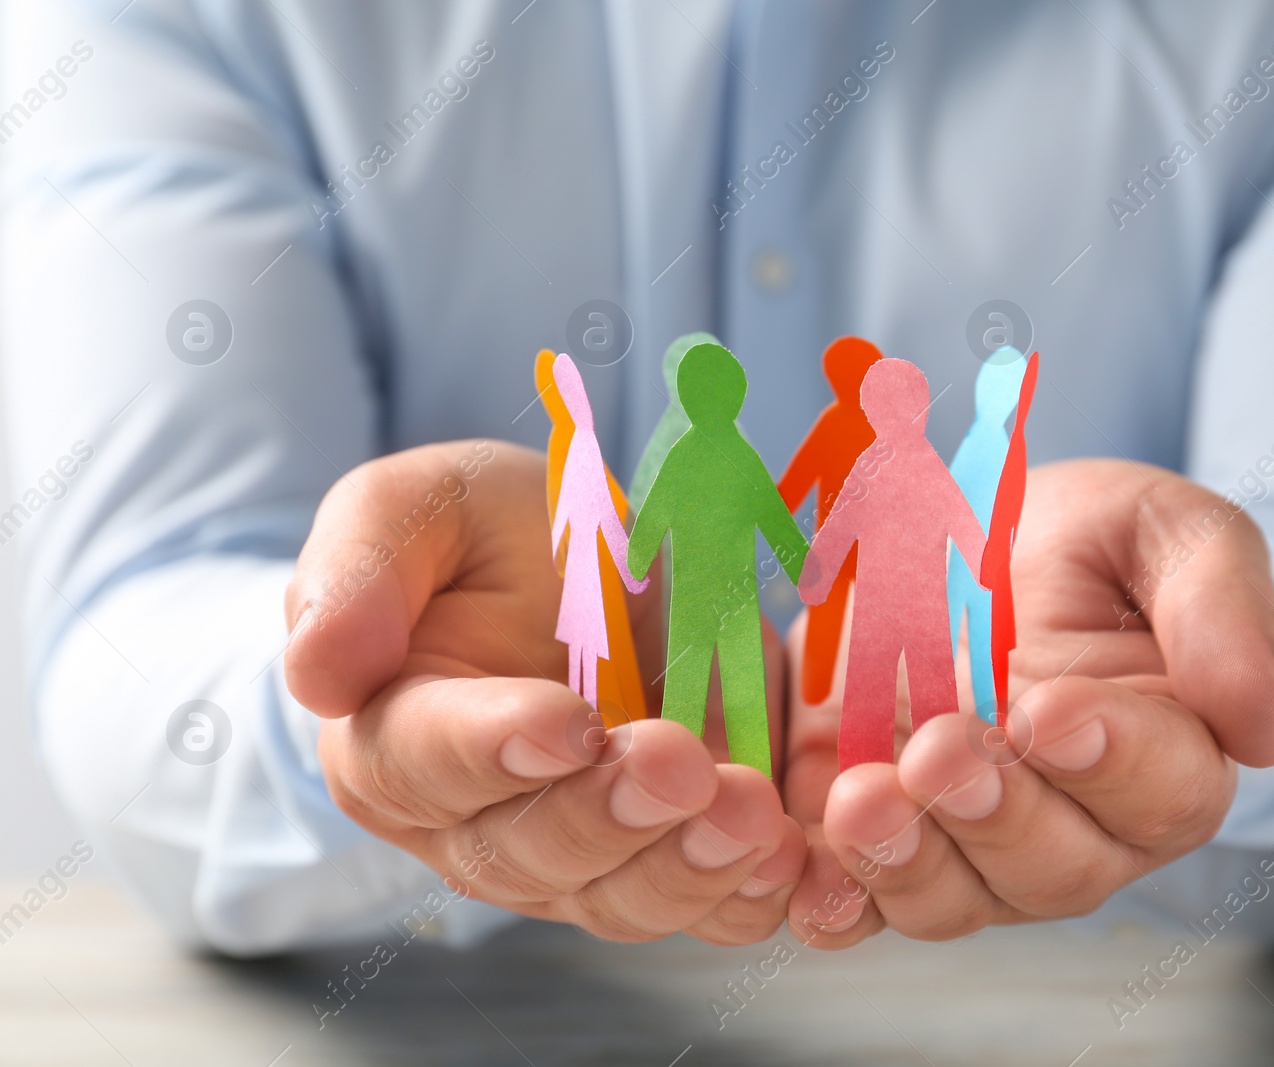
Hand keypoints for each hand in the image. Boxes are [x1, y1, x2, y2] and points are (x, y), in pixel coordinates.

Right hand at [284, 440, 804, 944]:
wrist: (583, 572)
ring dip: (685, 866)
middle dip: (607, 814)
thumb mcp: (421, 506)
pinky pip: (697, 906)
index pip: (425, 761)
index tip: (564, 721)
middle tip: (678, 762)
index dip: (493, 749)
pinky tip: (789, 858)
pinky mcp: (659, 860)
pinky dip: (744, 895)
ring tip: (751, 815)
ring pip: (615, 898)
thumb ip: (361, 567)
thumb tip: (317, 670)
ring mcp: (571, 856)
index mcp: (395, 732)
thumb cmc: (491, 538)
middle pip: (527, 850)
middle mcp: (473, 821)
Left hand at [780, 459, 1273, 945]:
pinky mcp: (882, 835)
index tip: (1052, 711)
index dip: (1109, 758)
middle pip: (1053, 864)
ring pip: (954, 898)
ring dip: (907, 861)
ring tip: (864, 803)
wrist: (970, 543)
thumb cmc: (1089, 548)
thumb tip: (1267, 728)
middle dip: (994, 813)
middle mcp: (1074, 825)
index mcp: (1165, 756)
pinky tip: (804, 874)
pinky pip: (859, 900)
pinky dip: (831, 899)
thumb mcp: (1168, 532)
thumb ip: (1222, 606)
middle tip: (941, 754)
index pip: (1161, 787)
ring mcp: (970, 844)